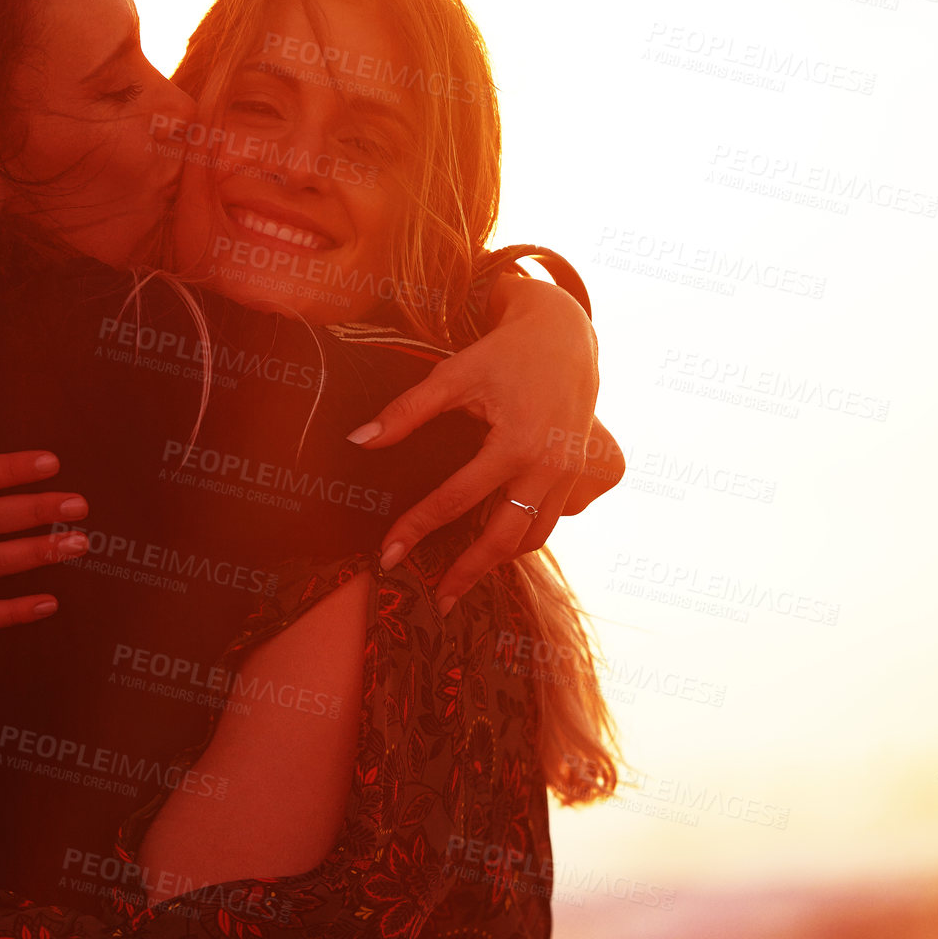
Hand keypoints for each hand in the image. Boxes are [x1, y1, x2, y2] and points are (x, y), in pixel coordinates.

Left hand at [346, 281, 619, 614]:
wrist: (566, 337)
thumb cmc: (503, 353)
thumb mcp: (454, 375)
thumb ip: (407, 412)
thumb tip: (358, 441)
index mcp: (517, 443)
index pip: (456, 499)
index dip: (417, 528)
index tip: (387, 554)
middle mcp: (549, 467)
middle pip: (504, 538)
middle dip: (467, 574)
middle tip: (436, 600)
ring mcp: (569, 475)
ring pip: (533, 538)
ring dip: (496, 562)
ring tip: (460, 578)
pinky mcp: (579, 476)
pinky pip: (549, 523)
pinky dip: (522, 540)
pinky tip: (493, 546)